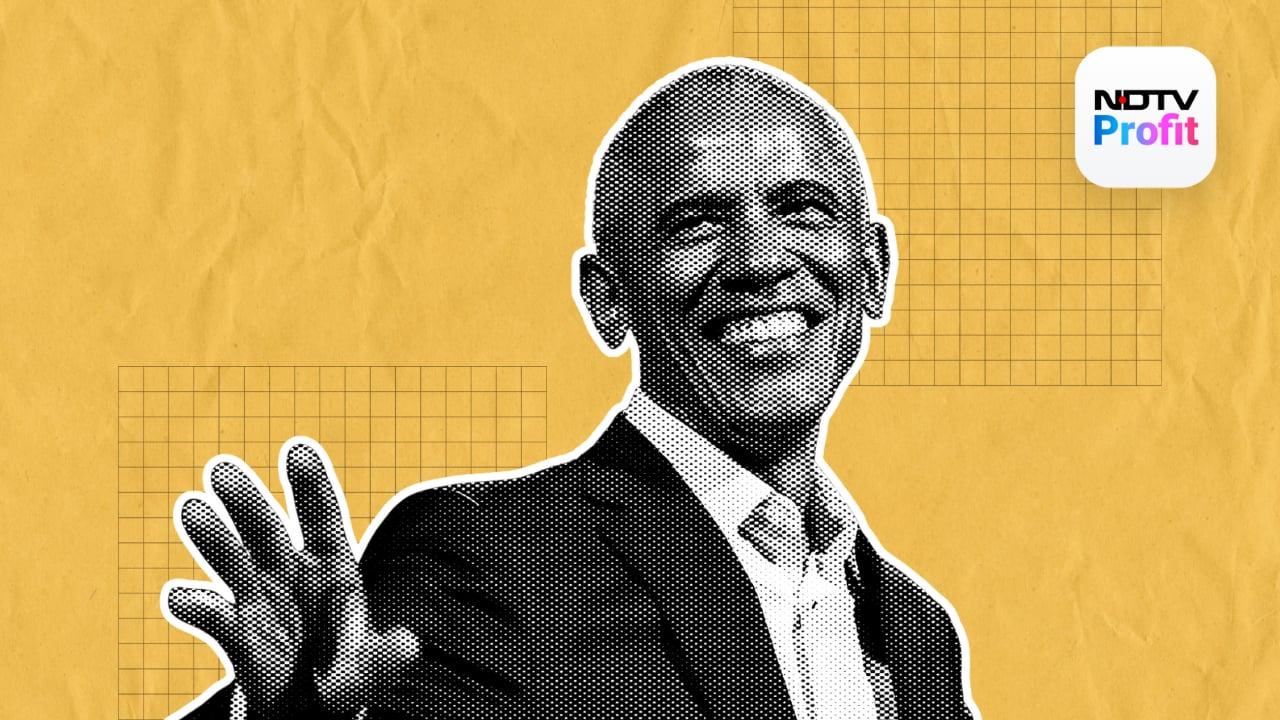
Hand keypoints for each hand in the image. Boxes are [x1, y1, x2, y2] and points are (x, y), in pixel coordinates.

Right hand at [164, 438, 417, 715]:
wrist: (309, 704)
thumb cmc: (346, 672)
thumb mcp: (368, 668)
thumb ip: (383, 658)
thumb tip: (409, 647)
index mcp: (333, 567)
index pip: (323, 519)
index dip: (312, 486)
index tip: (297, 449)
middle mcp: (291, 572)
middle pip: (268, 530)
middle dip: (248, 501)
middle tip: (221, 469)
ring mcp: (258, 597)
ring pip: (232, 560)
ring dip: (213, 537)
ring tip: (190, 509)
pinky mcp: (233, 631)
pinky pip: (212, 613)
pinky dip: (195, 605)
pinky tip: (183, 596)